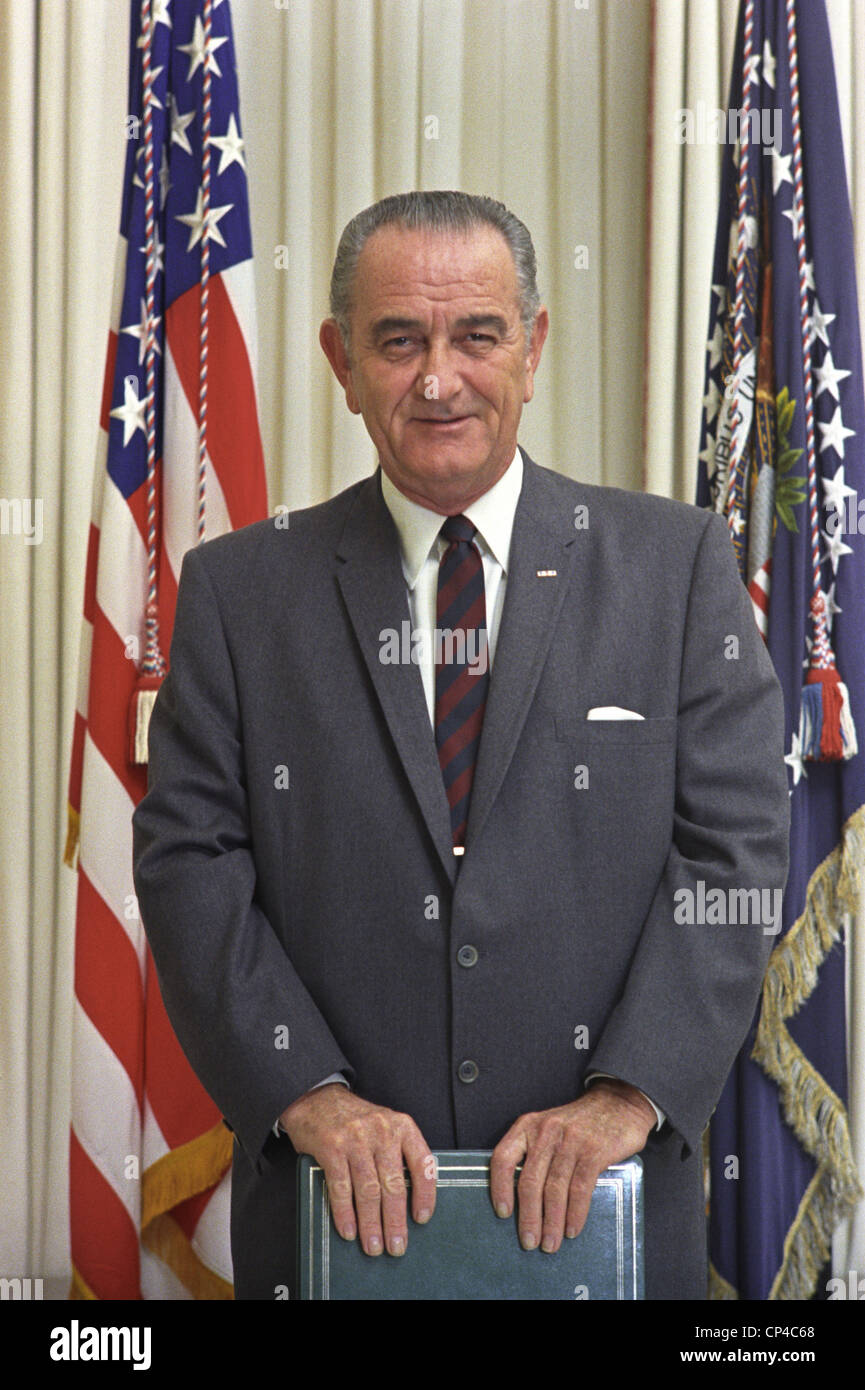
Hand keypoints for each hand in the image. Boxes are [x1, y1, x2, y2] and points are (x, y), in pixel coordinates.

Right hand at [279, 1084, 435, 1256]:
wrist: (316, 1099)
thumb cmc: (356, 1121)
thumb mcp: (385, 1126)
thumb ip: (397, 1154)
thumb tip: (407, 1203)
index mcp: (402, 1126)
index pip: (423, 1163)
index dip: (425, 1194)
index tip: (422, 1218)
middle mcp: (382, 1130)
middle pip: (393, 1185)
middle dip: (395, 1221)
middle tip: (396, 1246)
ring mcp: (355, 1138)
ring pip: (368, 1190)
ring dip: (371, 1224)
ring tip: (373, 1246)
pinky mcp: (331, 1147)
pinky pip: (341, 1187)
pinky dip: (345, 1213)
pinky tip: (349, 1230)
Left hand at [489, 1079, 654, 1253]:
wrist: (618, 1102)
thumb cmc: (579, 1123)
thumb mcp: (549, 1128)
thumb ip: (535, 1154)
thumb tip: (523, 1201)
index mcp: (528, 1126)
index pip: (503, 1158)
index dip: (499, 1188)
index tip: (503, 1213)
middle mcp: (546, 1132)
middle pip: (529, 1181)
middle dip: (528, 1218)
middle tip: (530, 1242)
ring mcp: (570, 1141)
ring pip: (554, 1189)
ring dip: (552, 1222)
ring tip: (551, 1243)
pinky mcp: (594, 1150)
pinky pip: (580, 1188)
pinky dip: (575, 1213)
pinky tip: (572, 1229)